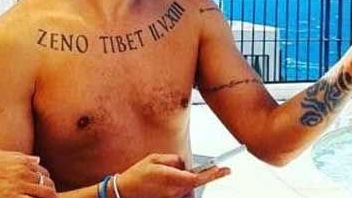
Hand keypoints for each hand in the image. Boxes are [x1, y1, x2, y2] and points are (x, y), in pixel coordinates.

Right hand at [0, 149, 55, 197]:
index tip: (41, 190)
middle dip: (50, 194)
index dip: (45, 183)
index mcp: (22, 161)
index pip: (44, 173)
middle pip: (49, 185)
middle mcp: (24, 173)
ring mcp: (19, 186)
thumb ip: (20, 156)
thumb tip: (37, 159)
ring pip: (47, 195)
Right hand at [114, 153, 229, 197]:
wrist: (125, 192)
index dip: (214, 174)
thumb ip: (173, 159)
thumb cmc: (137, 175)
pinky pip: (180, 193)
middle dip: (189, 174)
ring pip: (187, 187)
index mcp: (171, 178)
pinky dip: (177, 188)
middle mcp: (175, 192)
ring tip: (163, 180)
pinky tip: (163, 186)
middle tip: (172, 171)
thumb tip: (185, 163)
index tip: (225, 170)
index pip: (198, 176)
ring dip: (181, 182)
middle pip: (193, 181)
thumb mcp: (154, 159)